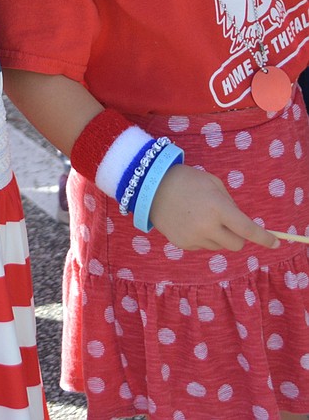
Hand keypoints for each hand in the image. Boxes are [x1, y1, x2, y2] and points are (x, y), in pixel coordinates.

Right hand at [150, 162, 279, 250]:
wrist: (150, 185)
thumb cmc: (186, 179)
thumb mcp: (212, 183)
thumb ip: (229, 204)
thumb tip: (239, 224)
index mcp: (218, 208)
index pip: (247, 229)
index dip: (264, 238)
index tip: (276, 244)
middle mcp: (208, 227)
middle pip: (236, 245)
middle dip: (237, 236)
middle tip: (227, 223)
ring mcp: (194, 238)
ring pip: (218, 246)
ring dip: (217, 236)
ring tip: (200, 217)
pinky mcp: (183, 244)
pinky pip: (202, 246)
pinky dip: (202, 237)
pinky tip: (189, 221)